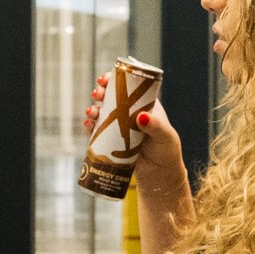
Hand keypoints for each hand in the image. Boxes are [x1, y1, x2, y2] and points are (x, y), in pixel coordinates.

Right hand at [84, 74, 184, 190]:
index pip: (127, 86)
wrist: (159, 174)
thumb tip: (141, 116)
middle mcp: (128, 113)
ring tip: (91, 112)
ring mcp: (118, 127)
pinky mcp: (110, 141)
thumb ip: (155, 126)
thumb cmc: (166, 151)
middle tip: (96, 94)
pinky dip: (89, 127)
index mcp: (142, 104)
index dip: (114, 80)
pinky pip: (96, 131)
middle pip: (110, 97)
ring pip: (101, 112)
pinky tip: (88, 125)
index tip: (105, 80)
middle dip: (100, 93)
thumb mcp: (164, 136)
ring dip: (93, 109)